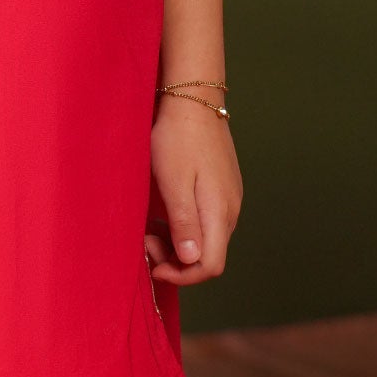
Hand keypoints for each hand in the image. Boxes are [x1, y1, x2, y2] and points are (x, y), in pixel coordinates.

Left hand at [146, 96, 240, 285]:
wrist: (194, 100)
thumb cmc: (177, 139)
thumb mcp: (173, 182)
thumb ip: (184, 223)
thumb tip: (192, 259)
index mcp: (219, 212)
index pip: (211, 266)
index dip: (182, 276)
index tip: (154, 266)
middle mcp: (230, 210)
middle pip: (210, 256)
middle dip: (176, 260)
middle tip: (146, 240)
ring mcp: (229, 199)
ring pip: (208, 240)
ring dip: (178, 244)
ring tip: (151, 228)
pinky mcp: (223, 189)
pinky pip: (207, 222)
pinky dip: (185, 228)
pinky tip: (164, 214)